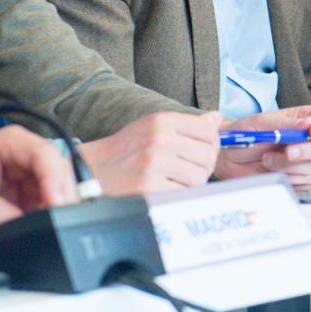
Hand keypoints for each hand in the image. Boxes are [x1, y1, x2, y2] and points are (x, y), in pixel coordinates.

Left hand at [0, 124, 77, 246]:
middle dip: (62, 201)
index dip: (55, 180)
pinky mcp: (37, 203)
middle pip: (63, 176)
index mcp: (11, 143)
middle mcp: (29, 159)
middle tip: (55, 225)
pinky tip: (44, 233)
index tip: (55, 205)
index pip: (45, 155)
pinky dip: (53, 224)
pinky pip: (55, 213)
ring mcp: (36, 182)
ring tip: (45, 231)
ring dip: (58, 215)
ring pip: (65, 196)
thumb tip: (18, 227)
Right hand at [79, 111, 221, 194]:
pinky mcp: (150, 185)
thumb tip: (216, 118)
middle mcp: (160, 139)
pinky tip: (166, 188)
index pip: (207, 131)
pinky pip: (183, 192)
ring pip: (199, 176)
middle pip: (208, 155)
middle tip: (191, 170)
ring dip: (192, 182)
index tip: (204, 152)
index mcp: (161, 121)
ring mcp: (155, 163)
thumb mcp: (152, 127)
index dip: (212, 145)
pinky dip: (179, 193)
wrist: (93, 170)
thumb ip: (186, 124)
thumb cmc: (126, 149)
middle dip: (204, 166)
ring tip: (177, 179)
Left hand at [216, 106, 310, 186]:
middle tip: (288, 152)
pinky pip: (305, 182)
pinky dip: (288, 177)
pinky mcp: (301, 179)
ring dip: (289, 165)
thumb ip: (286, 124)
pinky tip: (273, 170)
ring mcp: (307, 160)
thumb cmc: (245, 134)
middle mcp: (310, 139)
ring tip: (267, 159)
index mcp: (305, 119)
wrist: (229, 157)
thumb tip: (309, 123)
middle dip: (309, 150)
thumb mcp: (263, 123)